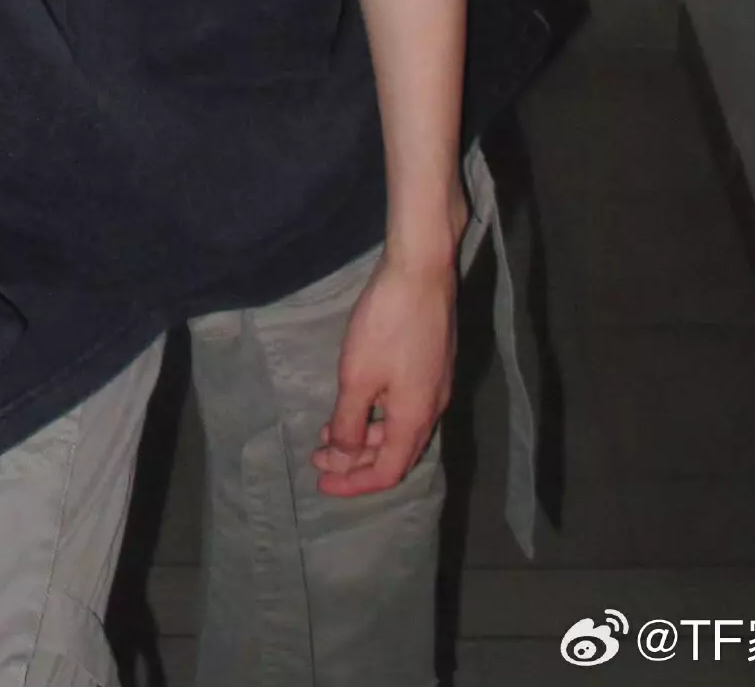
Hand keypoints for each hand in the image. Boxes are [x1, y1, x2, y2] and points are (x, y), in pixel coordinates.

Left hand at [310, 251, 458, 496]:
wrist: (422, 269)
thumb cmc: (387, 323)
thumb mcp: (357, 375)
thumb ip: (349, 421)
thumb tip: (343, 456)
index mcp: (415, 419)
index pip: (386, 472)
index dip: (353, 484)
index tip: (321, 484)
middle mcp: (431, 409)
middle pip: (394, 454)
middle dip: (355, 462)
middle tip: (318, 459)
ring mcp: (435, 386)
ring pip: (398, 429)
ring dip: (364, 436)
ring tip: (328, 432)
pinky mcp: (433, 364)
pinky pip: (403, 407)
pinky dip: (377, 414)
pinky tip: (356, 399)